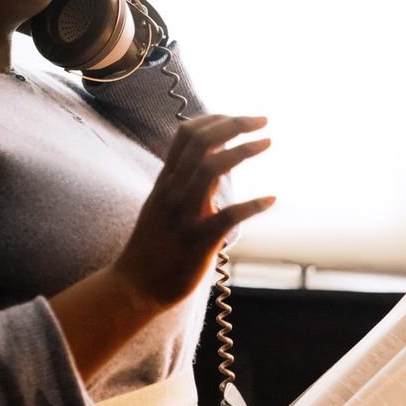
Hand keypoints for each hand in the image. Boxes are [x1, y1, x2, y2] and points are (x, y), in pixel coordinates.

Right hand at [112, 114, 273, 311]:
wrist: (134, 286)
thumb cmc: (153, 246)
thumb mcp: (162, 203)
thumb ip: (184, 181)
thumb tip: (214, 161)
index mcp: (166, 180)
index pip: (186, 134)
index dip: (215, 119)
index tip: (239, 119)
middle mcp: (173, 191)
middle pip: (201, 141)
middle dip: (234, 124)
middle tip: (263, 120)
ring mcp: (184, 214)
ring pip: (211, 168)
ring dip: (243, 150)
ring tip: (267, 142)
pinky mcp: (198, 241)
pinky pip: (229, 216)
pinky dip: (253, 204)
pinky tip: (271, 199)